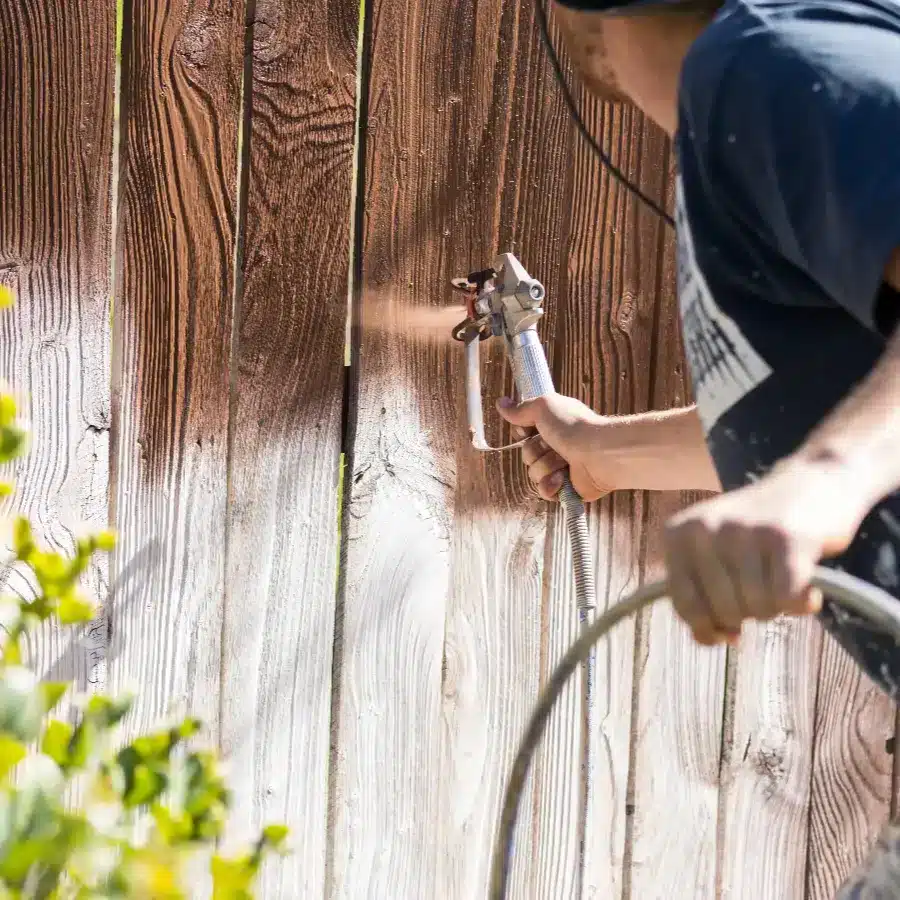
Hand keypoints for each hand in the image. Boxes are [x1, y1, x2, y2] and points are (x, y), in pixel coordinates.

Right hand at [495, 393, 615, 500]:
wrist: (599, 453)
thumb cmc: (574, 426)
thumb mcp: (543, 406)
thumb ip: (521, 408)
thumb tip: (501, 403)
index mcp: (553, 426)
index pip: (523, 434)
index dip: (522, 432)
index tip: (529, 429)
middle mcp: (556, 446)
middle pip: (526, 454)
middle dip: (536, 451)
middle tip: (553, 444)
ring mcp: (561, 469)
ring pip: (533, 473)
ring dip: (546, 466)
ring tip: (564, 461)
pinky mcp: (565, 489)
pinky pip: (543, 491)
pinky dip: (550, 485)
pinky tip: (561, 479)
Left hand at [663, 460, 866, 644]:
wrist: (814, 479)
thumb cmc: (759, 529)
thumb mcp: (716, 552)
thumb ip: (702, 593)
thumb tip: (706, 639)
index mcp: (678, 533)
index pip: (684, 603)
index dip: (706, 627)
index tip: (725, 631)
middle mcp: (705, 528)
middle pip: (723, 611)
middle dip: (748, 613)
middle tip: (764, 589)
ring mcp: (744, 531)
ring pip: (757, 608)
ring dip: (777, 607)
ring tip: (783, 579)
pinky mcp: (785, 537)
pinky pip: (787, 599)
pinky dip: (801, 604)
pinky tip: (807, 589)